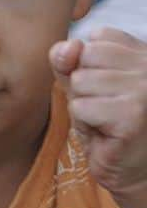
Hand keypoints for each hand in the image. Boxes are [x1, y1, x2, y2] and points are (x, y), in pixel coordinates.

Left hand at [51, 28, 146, 204]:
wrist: (134, 170)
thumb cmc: (109, 125)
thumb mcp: (85, 84)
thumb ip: (69, 59)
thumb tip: (68, 45)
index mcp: (145, 52)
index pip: (98, 37)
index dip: (91, 66)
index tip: (112, 90)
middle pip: (85, 57)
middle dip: (85, 86)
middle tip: (108, 109)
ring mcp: (145, 90)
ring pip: (80, 81)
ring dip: (85, 106)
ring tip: (107, 121)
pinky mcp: (132, 115)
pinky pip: (81, 107)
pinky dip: (86, 124)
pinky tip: (108, 135)